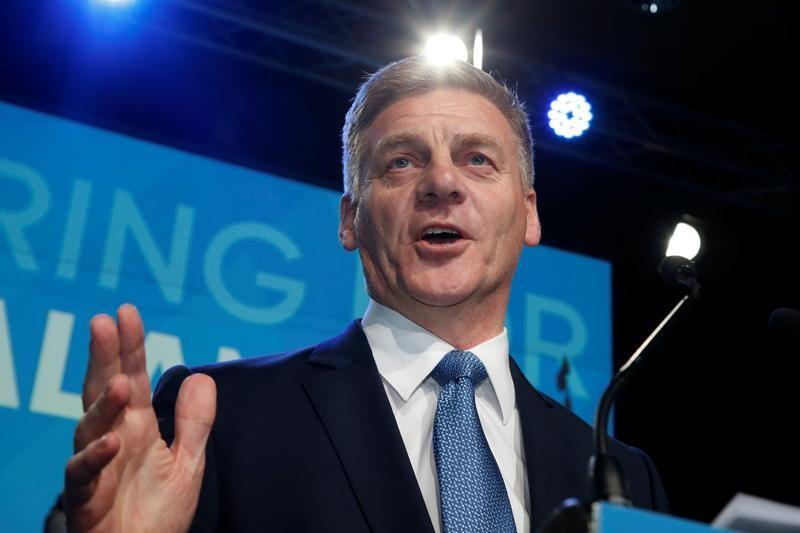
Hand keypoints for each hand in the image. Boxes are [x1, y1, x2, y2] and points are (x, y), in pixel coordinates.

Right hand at [64, 304, 216, 531]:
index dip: (130, 346)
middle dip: (103, 356)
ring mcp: (96, 466)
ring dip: (103, 405)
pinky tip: (111, 441)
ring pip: (89, 427)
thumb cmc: (157, 513)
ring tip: (120, 385)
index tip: (126, 311)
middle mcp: (112, 438)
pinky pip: (82, 474)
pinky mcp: (85, 498)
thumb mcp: (186, 463)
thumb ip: (194, 422)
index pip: (131, 377)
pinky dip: (94, 457)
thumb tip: (204, 377)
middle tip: (103, 322)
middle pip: (103, 390)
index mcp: (135, 426)